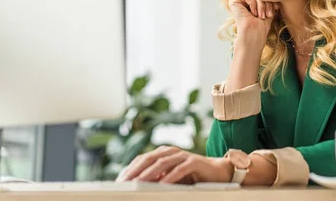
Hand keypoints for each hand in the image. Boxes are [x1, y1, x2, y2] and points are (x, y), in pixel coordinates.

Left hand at [116, 146, 232, 184]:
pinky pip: (179, 169)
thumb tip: (137, 184)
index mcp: (163, 153)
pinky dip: (169, 177)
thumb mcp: (170, 177)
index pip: (142, 159)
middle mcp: (171, 151)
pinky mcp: (193, 162)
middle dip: (135, 171)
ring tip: (138, 183)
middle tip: (124, 182)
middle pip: (149, 159)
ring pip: (162, 163)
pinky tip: (162, 184)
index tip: (119, 181)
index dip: (130, 169)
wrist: (216, 172)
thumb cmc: (191, 175)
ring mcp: (182, 155)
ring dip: (148, 174)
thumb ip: (156, 178)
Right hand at [229, 0, 278, 47]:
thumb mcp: (268, 14)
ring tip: (261, 16)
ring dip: (261, 5)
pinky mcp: (233, 2)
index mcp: (252, 6)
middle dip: (267, 4)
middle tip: (267, 15)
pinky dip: (253, 3)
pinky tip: (252, 13)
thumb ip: (269, 5)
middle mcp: (244, 3)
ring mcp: (239, 3)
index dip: (270, 2)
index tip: (273, 12)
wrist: (252, 38)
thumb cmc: (260, 30)